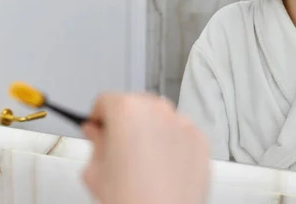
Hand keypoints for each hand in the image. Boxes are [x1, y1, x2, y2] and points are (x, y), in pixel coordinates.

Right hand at [81, 93, 209, 203]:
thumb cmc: (132, 200)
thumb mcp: (95, 171)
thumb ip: (95, 143)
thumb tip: (97, 134)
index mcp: (127, 110)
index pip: (105, 100)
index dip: (98, 117)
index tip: (99, 128)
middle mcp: (157, 110)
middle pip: (135, 104)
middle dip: (125, 122)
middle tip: (119, 149)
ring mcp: (182, 123)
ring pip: (160, 117)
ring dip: (151, 130)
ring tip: (143, 162)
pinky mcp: (200, 140)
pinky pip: (180, 133)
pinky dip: (172, 144)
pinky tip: (162, 167)